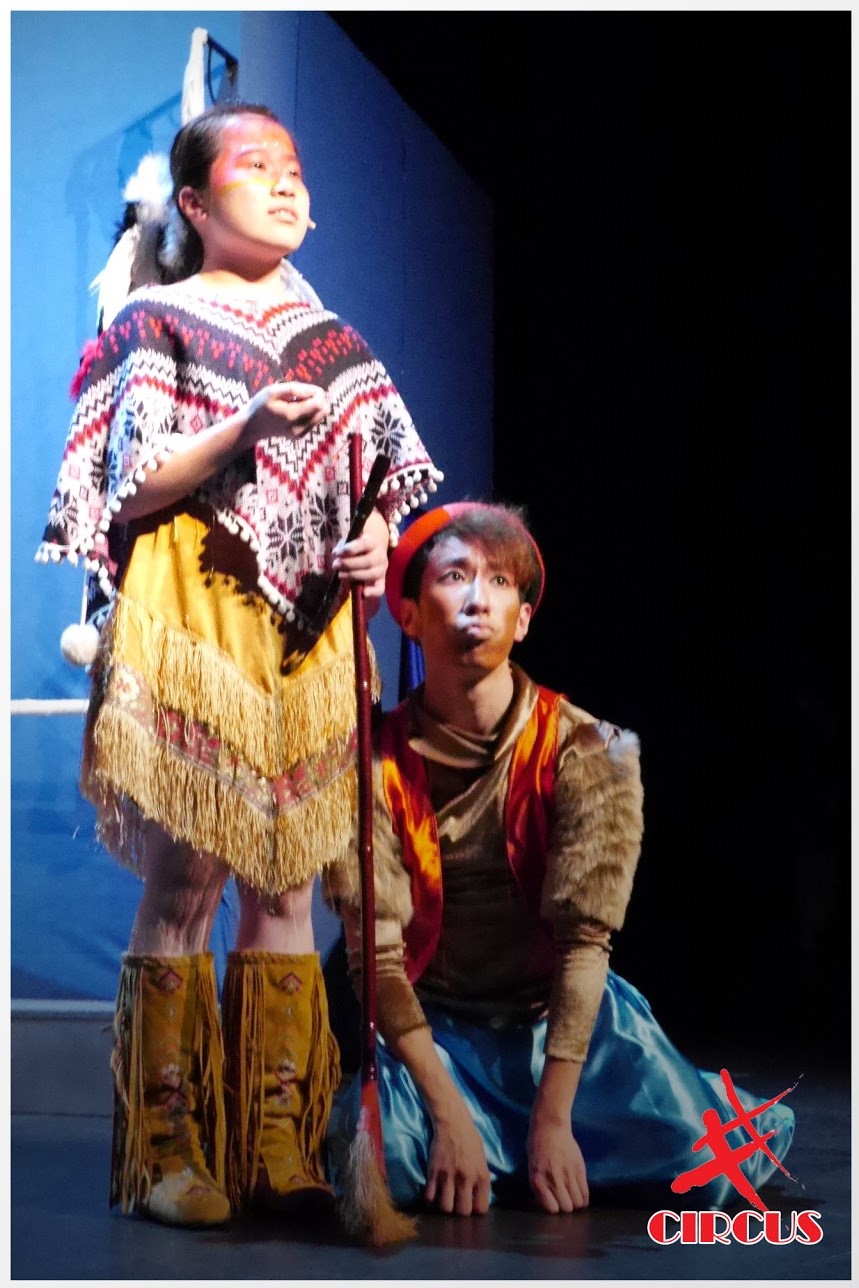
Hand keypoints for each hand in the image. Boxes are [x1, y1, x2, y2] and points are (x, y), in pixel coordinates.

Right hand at [241, 381, 328, 445]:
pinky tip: (296, 410)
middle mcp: (299, 427)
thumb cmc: (261, 405)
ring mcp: (301, 433)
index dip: (316, 392)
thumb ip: (292, 389)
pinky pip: (315, 420)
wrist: (253, 427)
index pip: (319, 404)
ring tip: (297, 402)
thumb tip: (310, 391)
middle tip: (301, 394)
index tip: (303, 389)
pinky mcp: (301, 436)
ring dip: (314, 405)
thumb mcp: (271, 391)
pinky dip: (310, 412)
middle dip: (318, 398)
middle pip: (324, 410)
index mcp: (292, 415)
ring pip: (321, 415)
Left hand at [332, 507, 388, 604]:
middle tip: (335, 565)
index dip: (349, 549)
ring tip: (340, 575)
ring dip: (354, 576)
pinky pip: (380, 589)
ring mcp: (382, 569)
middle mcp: (380, 555)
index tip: (336, 553)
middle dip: (349, 564)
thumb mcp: (350, 541)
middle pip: (368, 561)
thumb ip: (343, 547)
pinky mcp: (381, 580)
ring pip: (372, 574)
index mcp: (372, 542)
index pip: (363, 544)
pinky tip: (363, 593)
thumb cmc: (357, 546)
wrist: (373, 549)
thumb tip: (336, 555)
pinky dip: (373, 592)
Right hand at [426, 1097, 490, 1215]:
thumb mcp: (482, 1159)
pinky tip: (433, 1194)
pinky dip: (431, 1199)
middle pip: (463, 1212)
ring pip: (446, 1208)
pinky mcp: (433, 1172)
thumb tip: (477, 1197)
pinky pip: (429, 1197)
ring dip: (445, 1207)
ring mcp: (448, 1176)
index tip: (472, 1206)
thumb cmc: (470, 1139)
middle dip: (460, 1212)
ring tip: (445, 1200)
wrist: (452, 1123)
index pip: (481, 1209)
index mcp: (481, 1176)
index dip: (476, 1210)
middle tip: (457, 1204)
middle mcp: (466, 1179)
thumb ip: (480, 1179)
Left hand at [526, 1114, 588, 1212]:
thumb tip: (547, 1205)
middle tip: (565, 1200)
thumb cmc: (537, 1147)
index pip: (552, 1208)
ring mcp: (568, 1174)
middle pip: (567, 1208)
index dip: (554, 1208)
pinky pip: (586, 1192)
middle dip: (566, 1207)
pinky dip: (584, 1197)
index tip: (555, 1204)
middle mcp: (554, 1180)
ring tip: (573, 1197)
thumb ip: (539, 1187)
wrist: (550, 1127)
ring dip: (576, 1203)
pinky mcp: (579, 1168)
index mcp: (539, 1180)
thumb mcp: (532, 1169)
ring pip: (578, 1202)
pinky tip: (581, 1194)